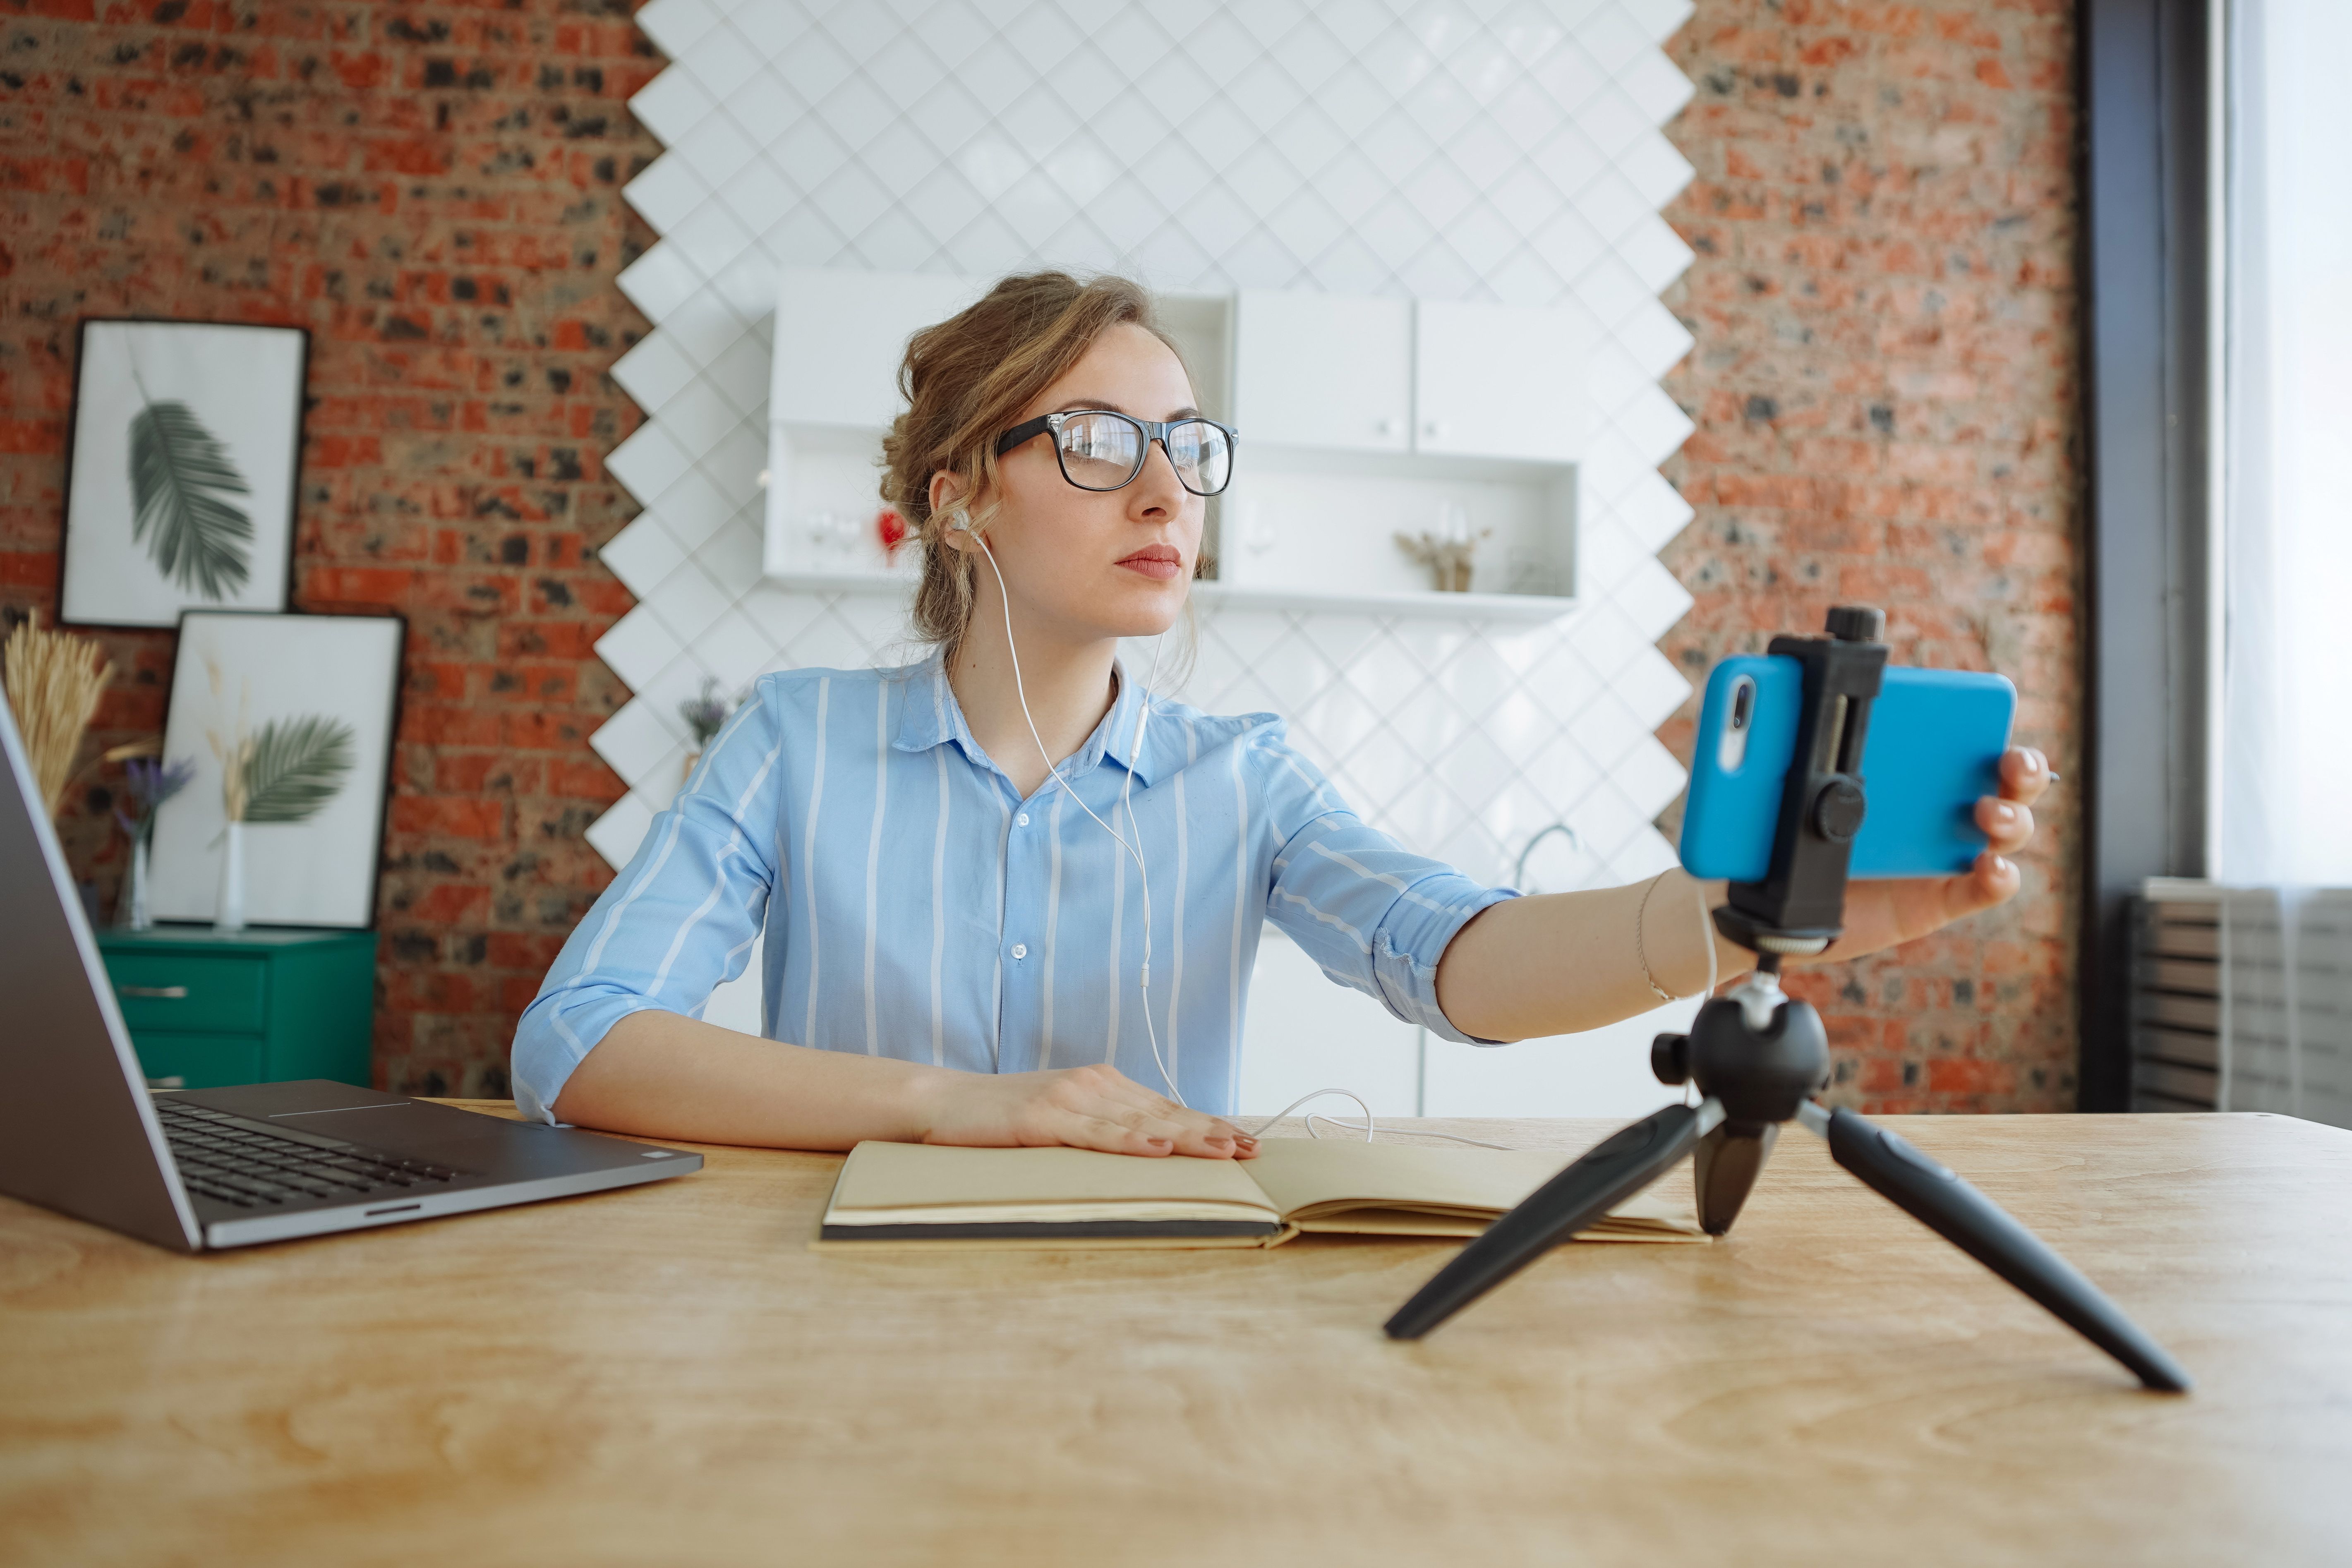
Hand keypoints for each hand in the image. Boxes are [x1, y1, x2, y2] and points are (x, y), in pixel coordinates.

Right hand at [912, 1062, 1256, 1159]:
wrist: (943, 1102)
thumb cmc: (1003, 1117)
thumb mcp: (1062, 1119)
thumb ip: (1101, 1127)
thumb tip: (1146, 1146)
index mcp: (1101, 1084)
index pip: (1165, 1107)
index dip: (1207, 1124)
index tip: (1244, 1142)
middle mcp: (1093, 1085)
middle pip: (1164, 1113)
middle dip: (1211, 1133)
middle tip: (1252, 1151)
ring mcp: (1070, 1099)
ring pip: (1139, 1122)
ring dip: (1186, 1138)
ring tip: (1224, 1152)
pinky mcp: (1044, 1118)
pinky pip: (1096, 1134)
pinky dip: (1131, 1141)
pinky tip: (1159, 1148)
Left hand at [1807, 745, 2053, 964]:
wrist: (1796, 899)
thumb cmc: (1817, 834)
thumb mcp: (1823, 790)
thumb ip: (1840, 755)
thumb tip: (1833, 704)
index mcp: (1930, 776)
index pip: (1976, 746)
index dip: (1995, 731)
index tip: (1986, 721)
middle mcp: (1952, 811)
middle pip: (2013, 786)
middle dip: (2026, 769)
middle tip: (2012, 763)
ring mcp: (1955, 854)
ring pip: (2012, 832)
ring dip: (2013, 818)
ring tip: (1988, 812)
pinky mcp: (1946, 897)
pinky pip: (1989, 888)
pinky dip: (2001, 877)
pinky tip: (1990, 866)